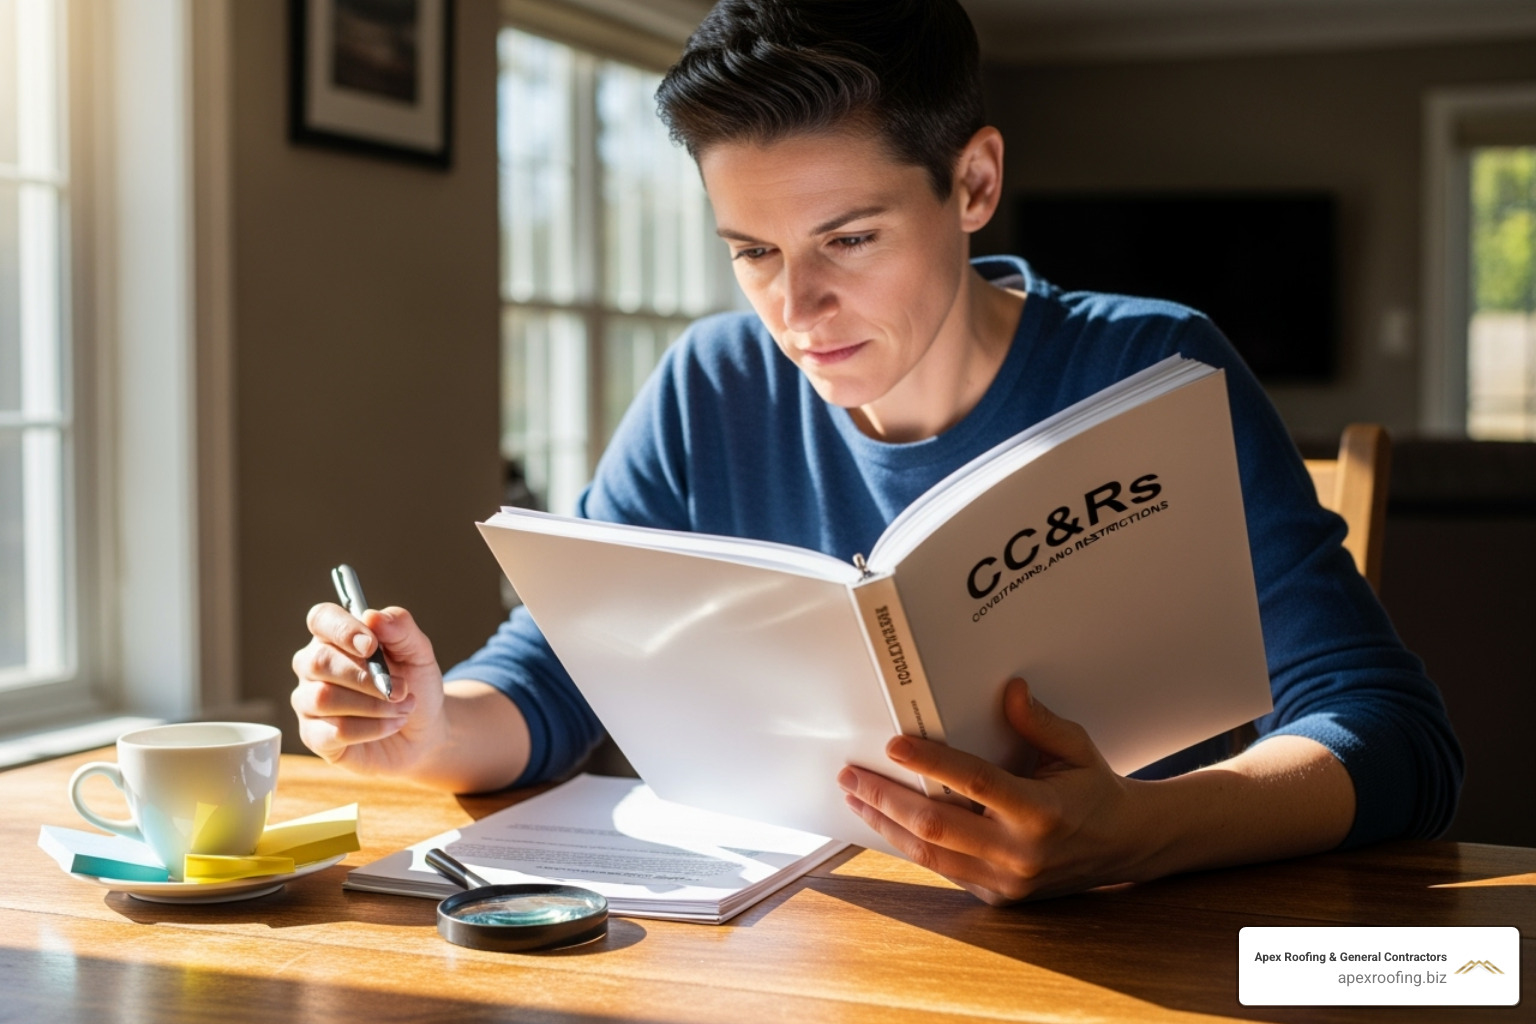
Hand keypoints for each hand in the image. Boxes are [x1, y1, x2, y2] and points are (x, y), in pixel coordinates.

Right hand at [291, 603, 448, 776]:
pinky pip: (333, 731)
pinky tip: (393, 724)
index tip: (371, 646)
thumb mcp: (418, 652)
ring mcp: (309, 702)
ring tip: (404, 707)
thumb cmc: (415, 685)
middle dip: (366, 677)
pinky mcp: (314, 736)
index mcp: (335, 637)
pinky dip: (371, 728)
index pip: (321, 619)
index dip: (342, 630)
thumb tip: (373, 616)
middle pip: (318, 662)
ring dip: (373, 705)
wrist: (424, 729)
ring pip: (323, 698)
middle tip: (402, 688)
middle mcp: (313, 666)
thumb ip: (400, 629)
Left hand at [837, 677, 1146, 903]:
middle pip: (936, 826)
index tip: (894, 744)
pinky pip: (941, 870)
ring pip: (929, 855)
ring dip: (884, 824)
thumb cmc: (1094, 791)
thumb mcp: (1077, 749)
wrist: (1123, 846)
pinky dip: (908, 844)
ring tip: (855, 797)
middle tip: (852, 774)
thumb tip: (1010, 691)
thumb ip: (1041, 723)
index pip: (975, 784)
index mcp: (1043, 813)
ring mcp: (1006, 882)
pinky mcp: (996, 897)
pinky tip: (885, 820)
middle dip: (885, 798)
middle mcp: (1021, 854)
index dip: (931, 762)